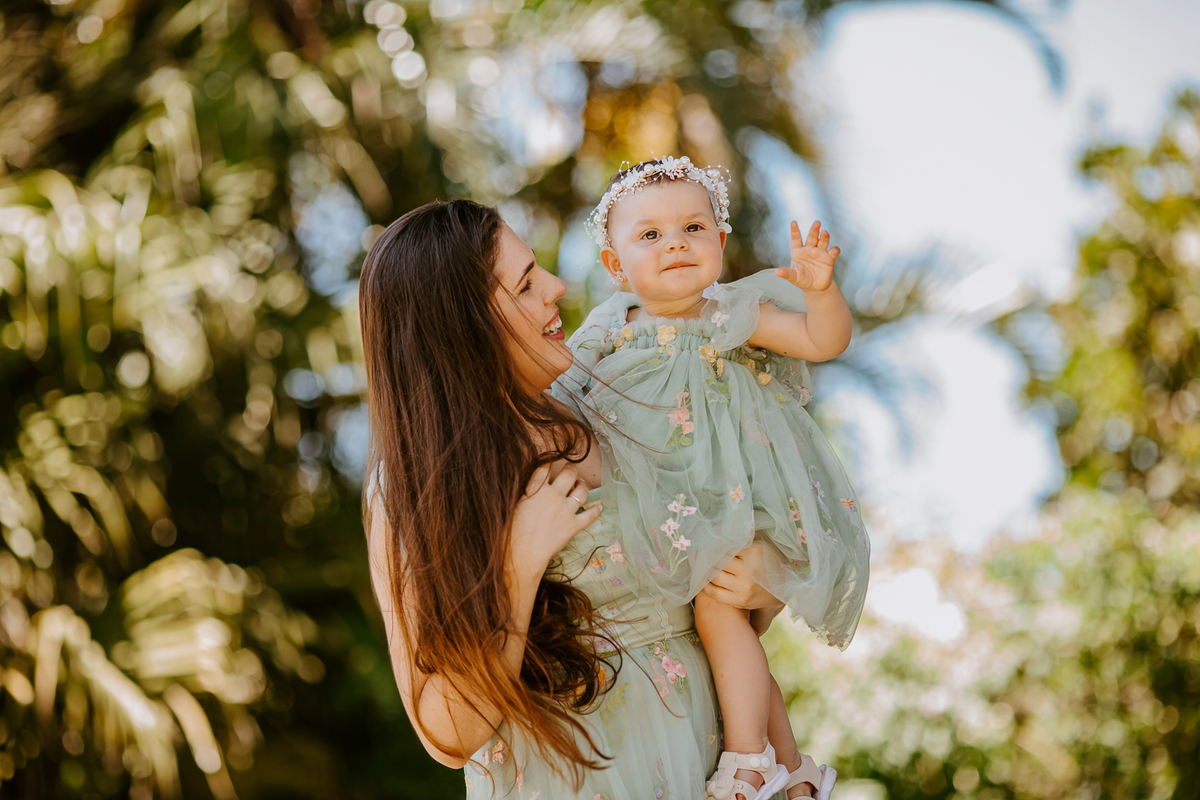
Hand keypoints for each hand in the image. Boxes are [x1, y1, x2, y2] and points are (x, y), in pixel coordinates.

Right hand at [507, 464, 600, 584]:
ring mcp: (565, 510)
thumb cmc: (510, 532)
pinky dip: (596, 510)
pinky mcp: (573, 526)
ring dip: (583, 485)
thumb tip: (526, 484)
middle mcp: (553, 495)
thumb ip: (522, 492)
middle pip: (569, 473)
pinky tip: (599, 507)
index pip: (545, 466)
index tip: (551, 459)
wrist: (522, 554)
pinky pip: (590, 515)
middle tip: (571, 469)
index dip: (549, 460)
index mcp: (535, 488)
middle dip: (571, 468)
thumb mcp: (511, 505)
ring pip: (582, 490)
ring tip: (582, 484)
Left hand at [698, 543, 782, 610]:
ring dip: (705, 569)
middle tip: (698, 552)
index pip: (725, 545)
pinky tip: (703, 579)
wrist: (784, 589)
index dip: (714, 543)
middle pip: (717, 560)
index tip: (706, 541)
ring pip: (713, 575)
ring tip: (700, 564)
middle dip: (706, 556)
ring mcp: (743, 588)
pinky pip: (714, 592)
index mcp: (754, 552)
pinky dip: (705, 585)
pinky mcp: (739, 601)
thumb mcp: (761, 544)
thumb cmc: (770, 562)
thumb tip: (720, 528)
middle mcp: (748, 570)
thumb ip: (744, 536)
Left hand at [775, 221, 839, 292]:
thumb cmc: (802, 279)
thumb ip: (787, 273)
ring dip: (824, 237)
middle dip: (814, 230)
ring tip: (824, 232)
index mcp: (798, 251)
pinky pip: (832, 253)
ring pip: (822, 242)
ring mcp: (819, 253)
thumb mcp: (793, 277)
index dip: (794, 231)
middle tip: (817, 222)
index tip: (793, 222)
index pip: (796, 239)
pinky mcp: (829, 259)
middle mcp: (809, 249)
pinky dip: (834, 251)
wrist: (815, 287)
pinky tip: (834, 250)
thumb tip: (777, 272)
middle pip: (811, 237)